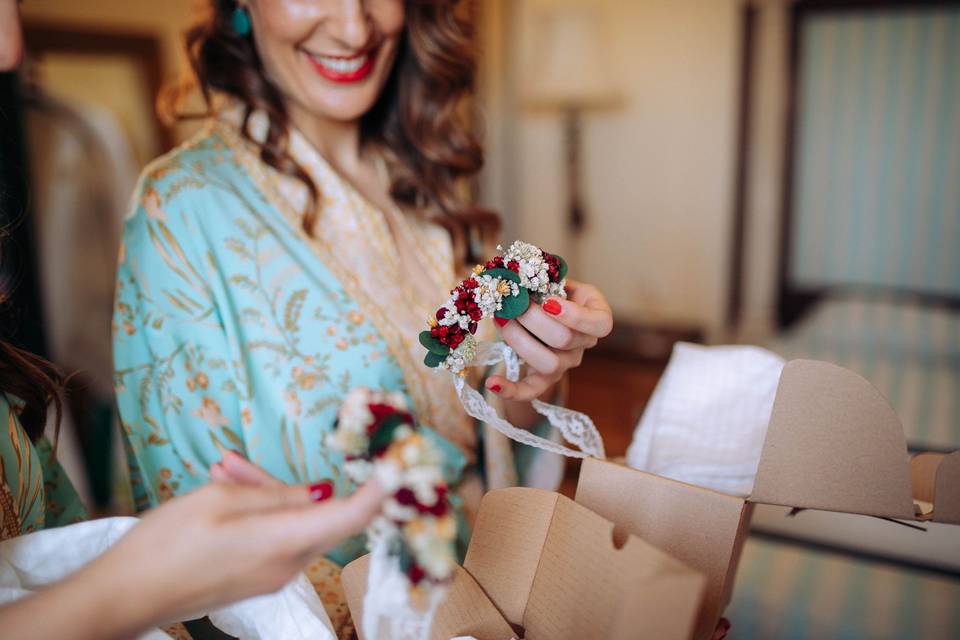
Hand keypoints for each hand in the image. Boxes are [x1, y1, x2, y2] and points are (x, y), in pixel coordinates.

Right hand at [1, 457, 384, 639]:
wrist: (123, 595)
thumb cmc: (167, 544)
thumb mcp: (220, 500)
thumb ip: (275, 495)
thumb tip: (319, 493)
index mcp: (284, 541)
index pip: (351, 515)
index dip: (378, 489)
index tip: (395, 463)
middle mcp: (287, 563)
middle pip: (313, 512)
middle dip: (283, 481)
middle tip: (240, 459)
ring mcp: (270, 574)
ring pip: (288, 520)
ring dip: (262, 491)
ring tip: (220, 468)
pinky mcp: (254, 577)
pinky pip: (270, 536)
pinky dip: (255, 511)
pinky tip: (223, 486)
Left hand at [486, 278, 612, 401]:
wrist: (547, 313)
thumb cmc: (553, 291)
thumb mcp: (558, 280)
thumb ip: (547, 279)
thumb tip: (519, 275)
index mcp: (597, 317)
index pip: (600, 324)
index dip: (575, 316)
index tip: (548, 301)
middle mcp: (585, 344)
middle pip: (565, 340)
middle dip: (533, 319)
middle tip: (511, 302)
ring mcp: (567, 363)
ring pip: (548, 363)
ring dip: (519, 340)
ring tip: (501, 320)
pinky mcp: (545, 378)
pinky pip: (531, 391)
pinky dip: (511, 390)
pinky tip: (491, 383)